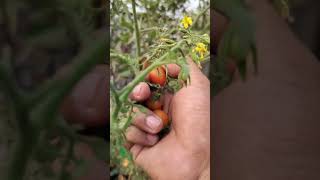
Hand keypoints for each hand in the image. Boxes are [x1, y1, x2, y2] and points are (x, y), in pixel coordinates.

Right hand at [126, 58, 209, 179]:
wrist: (197, 157)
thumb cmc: (199, 119)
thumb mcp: (196, 84)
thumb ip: (183, 64)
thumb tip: (174, 49)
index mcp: (171, 98)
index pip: (149, 82)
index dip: (144, 78)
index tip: (146, 78)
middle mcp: (158, 111)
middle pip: (136, 95)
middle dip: (138, 93)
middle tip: (142, 95)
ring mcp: (147, 129)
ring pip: (129, 113)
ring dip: (142, 118)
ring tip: (158, 127)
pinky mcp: (138, 145)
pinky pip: (126, 133)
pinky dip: (139, 135)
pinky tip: (153, 141)